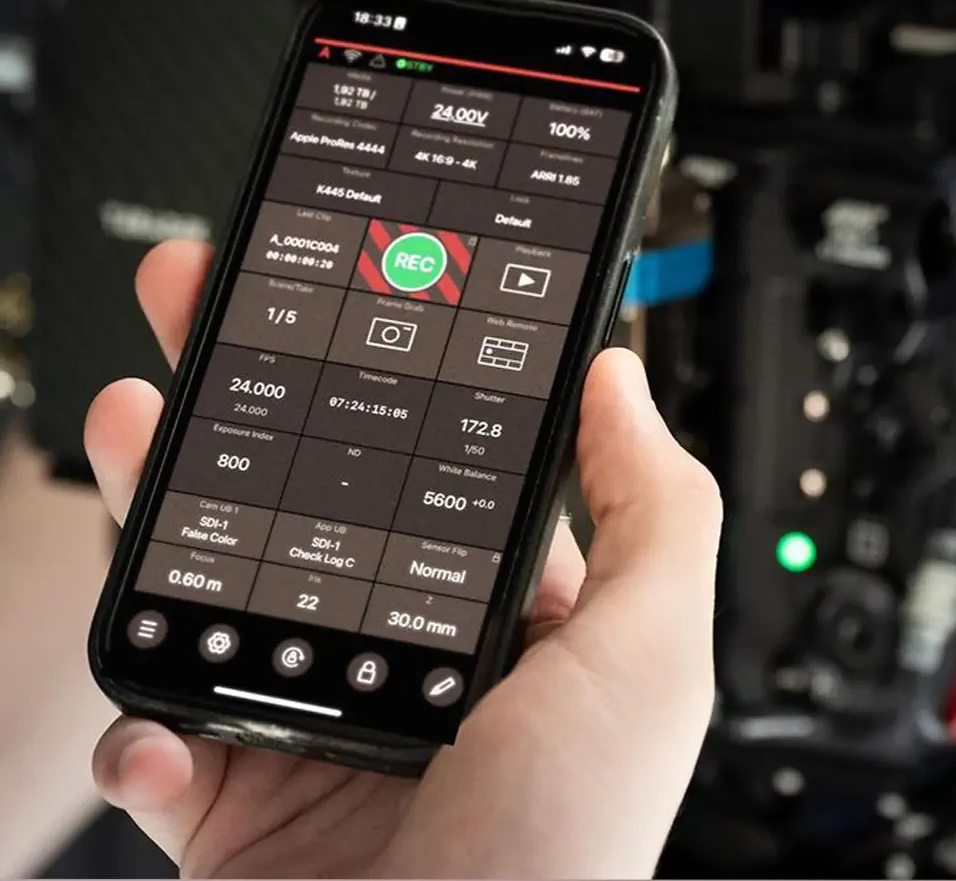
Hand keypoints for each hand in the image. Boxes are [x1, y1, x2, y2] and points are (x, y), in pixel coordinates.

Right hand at [86, 240, 722, 877]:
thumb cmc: (566, 854)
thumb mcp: (653, 660)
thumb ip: (657, 510)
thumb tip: (623, 378)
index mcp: (516, 630)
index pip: (448, 473)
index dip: (401, 378)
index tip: (356, 292)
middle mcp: (419, 676)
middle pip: (315, 508)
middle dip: (256, 404)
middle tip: (206, 303)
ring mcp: (323, 742)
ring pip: (222, 594)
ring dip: (166, 507)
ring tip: (137, 418)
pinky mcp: (238, 817)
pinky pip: (164, 746)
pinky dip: (141, 724)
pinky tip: (154, 710)